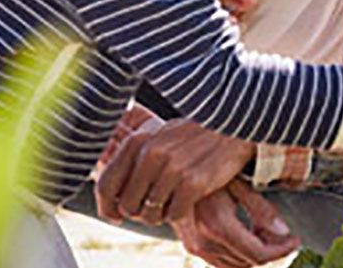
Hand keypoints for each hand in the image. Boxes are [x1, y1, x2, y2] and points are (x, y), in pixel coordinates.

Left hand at [96, 119, 256, 225]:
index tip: (116, 214)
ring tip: (170, 204)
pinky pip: (175, 214)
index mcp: (140, 143)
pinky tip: (186, 202)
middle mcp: (153, 155)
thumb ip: (138, 154)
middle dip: (137, 212)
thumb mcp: (161, 135)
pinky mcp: (195, 183)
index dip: (107, 206)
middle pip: (128, 205)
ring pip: (150, 213)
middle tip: (151, 209)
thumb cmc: (197, 134)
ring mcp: (174, 170)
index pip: (106, 185)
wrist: (237, 127)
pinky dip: (178, 214)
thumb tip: (114, 186)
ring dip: (159, 215)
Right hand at [171, 180, 299, 267]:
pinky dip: (240, 251)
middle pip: (248, 261)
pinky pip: (222, 260)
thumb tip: (285, 233)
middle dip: (271, 250)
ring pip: (236, 264)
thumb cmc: (208, 170)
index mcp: (218, 224)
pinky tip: (249, 232)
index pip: (258, 253)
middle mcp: (203, 240)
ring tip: (265, 229)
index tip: (296, 240)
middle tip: (284, 232)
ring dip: (256, 251)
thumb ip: (262, 210)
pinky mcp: (191, 246)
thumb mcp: (239, 184)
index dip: (282, 250)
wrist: (172, 171)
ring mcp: (194, 246)